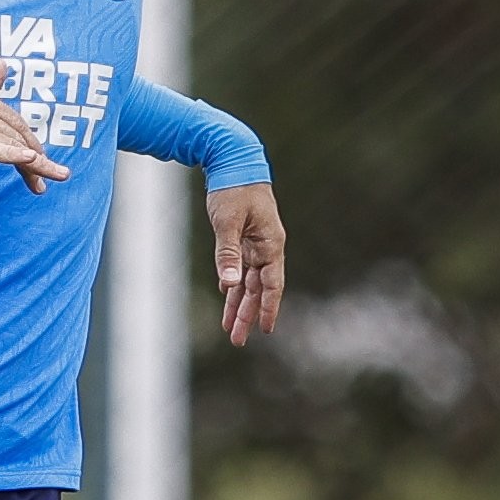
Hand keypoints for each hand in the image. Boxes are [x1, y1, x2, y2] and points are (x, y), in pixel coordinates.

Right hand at [0, 60, 71, 195]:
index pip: (16, 122)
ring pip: (12, 146)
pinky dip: (15, 155)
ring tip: (43, 186)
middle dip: (38, 159)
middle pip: (18, 136)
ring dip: (34, 168)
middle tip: (52, 177)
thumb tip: (3, 63)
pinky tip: (32, 160)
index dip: (32, 142)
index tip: (42, 161)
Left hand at [209, 182, 284, 345]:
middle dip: (247, 315)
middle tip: (237, 340)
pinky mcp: (244, 238)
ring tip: (230, 329)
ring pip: (249, 282)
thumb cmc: (232, 188)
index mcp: (270, 244)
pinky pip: (240, 269)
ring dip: (239, 304)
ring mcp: (255, 243)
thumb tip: (229, 285)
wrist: (232, 159)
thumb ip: (228, 254)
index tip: (265, 330)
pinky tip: (228, 299)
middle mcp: (266, 247)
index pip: (272, 284)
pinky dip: (233, 285)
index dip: (268, 308)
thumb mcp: (227, 222)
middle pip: (259, 288)